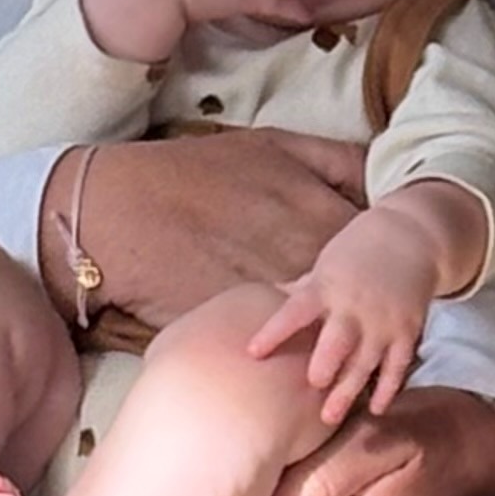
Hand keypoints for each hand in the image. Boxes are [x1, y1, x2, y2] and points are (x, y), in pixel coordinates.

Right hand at [44, 125, 365, 334]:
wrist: (115, 217)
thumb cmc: (190, 173)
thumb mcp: (270, 146)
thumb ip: (335, 160)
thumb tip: (379, 173)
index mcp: (322, 217)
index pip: (378, 250)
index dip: (376, 259)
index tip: (371, 263)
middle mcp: (310, 266)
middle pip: (360, 298)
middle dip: (360, 301)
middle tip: (354, 302)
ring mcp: (278, 306)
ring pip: (326, 330)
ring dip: (329, 332)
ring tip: (322, 332)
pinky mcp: (244, 335)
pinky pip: (284, 349)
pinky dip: (287, 348)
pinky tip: (280, 344)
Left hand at [247, 203, 435, 425]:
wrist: (412, 235)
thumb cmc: (357, 251)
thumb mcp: (325, 265)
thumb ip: (300, 292)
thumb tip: (259, 304)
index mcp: (326, 286)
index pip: (295, 310)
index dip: (274, 332)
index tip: (253, 353)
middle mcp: (354, 306)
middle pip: (337, 341)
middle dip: (325, 364)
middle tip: (312, 386)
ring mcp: (383, 321)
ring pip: (366, 361)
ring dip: (349, 389)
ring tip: (329, 418)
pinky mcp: (407, 330)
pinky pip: (397, 365)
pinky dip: (388, 388)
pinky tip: (375, 408)